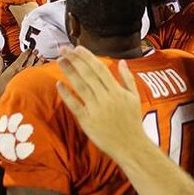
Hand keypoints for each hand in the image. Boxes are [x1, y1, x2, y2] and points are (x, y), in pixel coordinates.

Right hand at [0, 49, 42, 108]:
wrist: (3, 100)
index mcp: (14, 68)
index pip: (22, 57)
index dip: (26, 52)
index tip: (29, 49)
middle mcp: (22, 72)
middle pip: (30, 61)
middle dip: (33, 55)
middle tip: (36, 51)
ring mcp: (27, 78)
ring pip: (35, 67)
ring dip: (39, 61)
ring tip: (41, 57)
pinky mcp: (30, 84)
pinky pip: (37, 74)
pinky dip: (40, 69)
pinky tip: (42, 68)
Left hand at [56, 46, 144, 161]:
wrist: (131, 146)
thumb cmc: (132, 122)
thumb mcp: (134, 98)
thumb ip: (128, 78)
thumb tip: (122, 62)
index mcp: (117, 91)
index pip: (100, 69)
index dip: (87, 57)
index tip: (77, 48)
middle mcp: (106, 98)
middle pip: (88, 74)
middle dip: (75, 60)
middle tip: (64, 49)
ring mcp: (96, 109)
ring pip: (80, 86)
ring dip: (69, 72)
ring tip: (60, 60)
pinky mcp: (87, 121)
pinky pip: (75, 105)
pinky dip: (66, 94)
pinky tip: (58, 84)